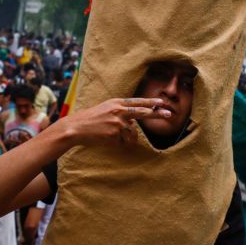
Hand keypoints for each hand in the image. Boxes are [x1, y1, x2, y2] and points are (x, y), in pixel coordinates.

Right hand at [56, 98, 171, 147]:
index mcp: (116, 102)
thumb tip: (134, 122)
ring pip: (132, 133)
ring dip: (126, 137)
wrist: (75, 127)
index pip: (137, 101)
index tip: (161, 102)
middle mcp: (119, 111)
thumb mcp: (106, 109)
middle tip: (169, 114)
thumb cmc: (89, 118)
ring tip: (110, 135)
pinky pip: (122, 142)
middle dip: (157, 113)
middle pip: (143, 113)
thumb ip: (120, 112)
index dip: (150, 102)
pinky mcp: (114, 135)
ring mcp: (117, 123)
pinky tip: (106, 139)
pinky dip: (117, 143)